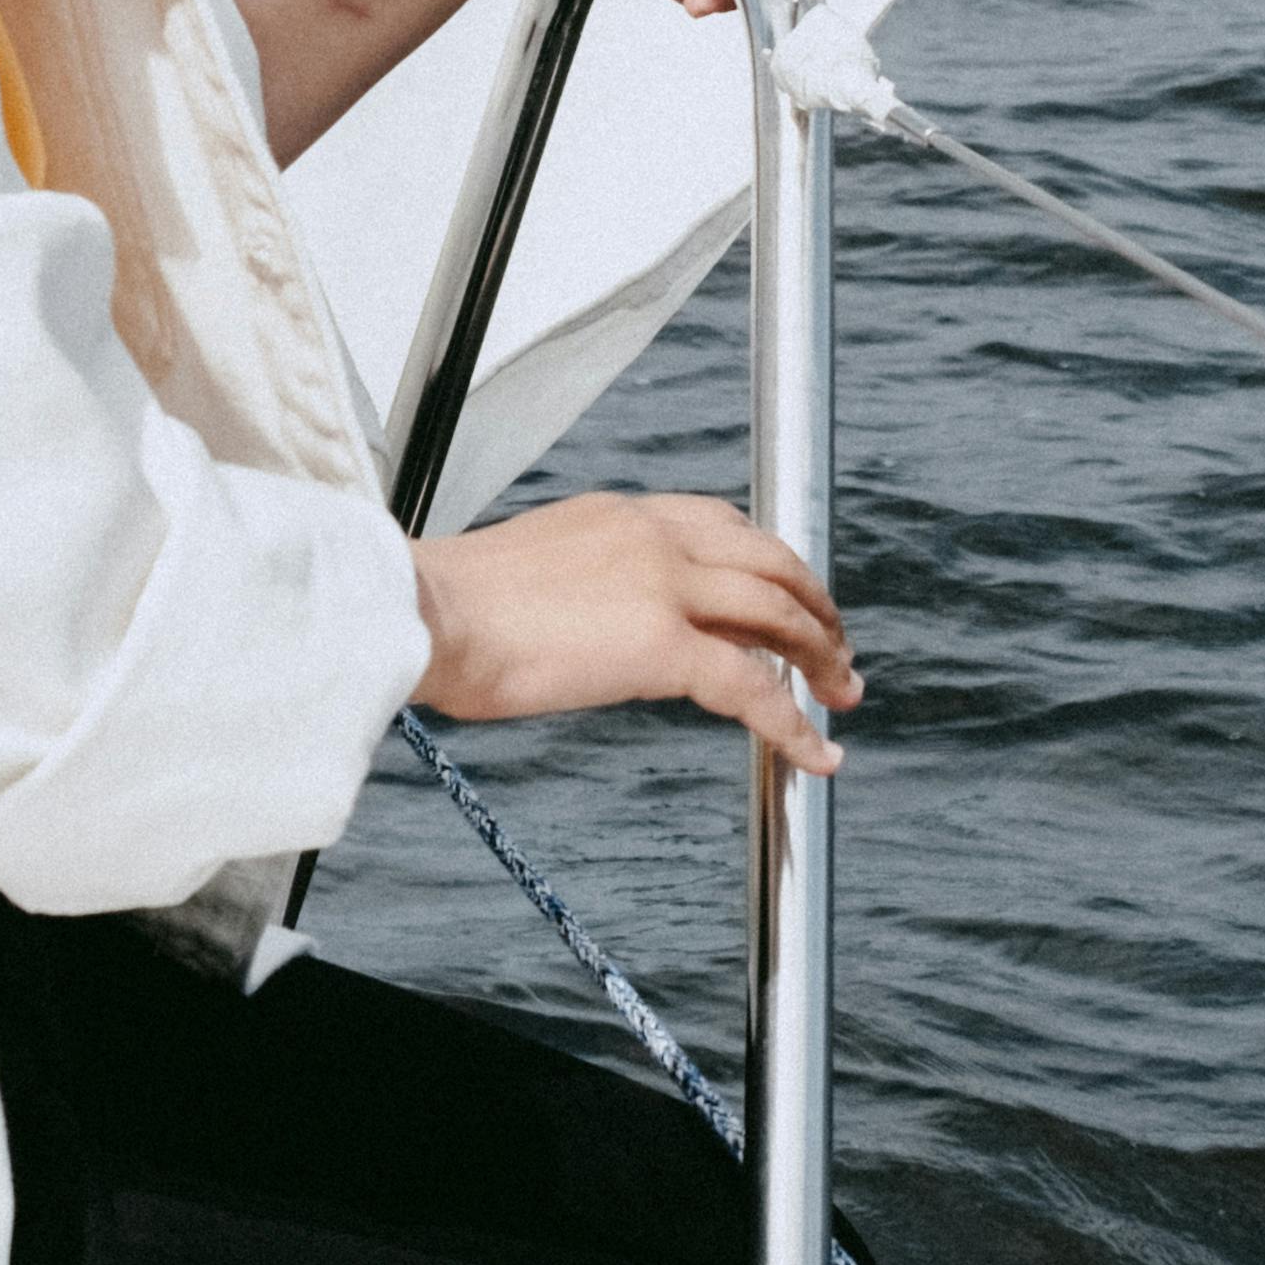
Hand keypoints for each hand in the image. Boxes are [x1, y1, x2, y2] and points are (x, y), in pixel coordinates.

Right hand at [413, 492, 859, 776]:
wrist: (421, 613)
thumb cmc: (442, 610)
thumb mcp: (526, 573)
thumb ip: (577, 588)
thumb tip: (586, 630)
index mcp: (618, 515)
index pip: (719, 525)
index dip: (766, 562)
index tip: (783, 592)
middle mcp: (653, 537)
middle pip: (768, 561)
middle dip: (813, 603)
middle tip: (836, 644)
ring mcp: (665, 587)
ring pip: (777, 613)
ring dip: (820, 653)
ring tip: (842, 690)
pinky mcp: (662, 645)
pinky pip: (753, 687)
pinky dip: (794, 721)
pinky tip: (815, 749)